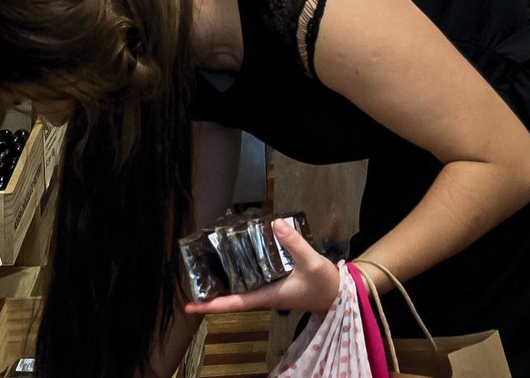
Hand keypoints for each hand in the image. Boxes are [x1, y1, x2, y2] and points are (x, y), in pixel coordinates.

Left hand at [185, 219, 339, 315]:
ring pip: (242, 288)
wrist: (340, 293)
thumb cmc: (324, 284)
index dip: (210, 305)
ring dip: (225, 282)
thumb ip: (294, 243)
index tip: (189, 305)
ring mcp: (271, 291)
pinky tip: (238, 258)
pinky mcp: (278, 284)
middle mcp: (265, 296)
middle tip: (192, 279)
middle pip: (232, 297)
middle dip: (212, 292)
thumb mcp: (311, 262)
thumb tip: (275, 223)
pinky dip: (242, 272)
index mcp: (268, 296)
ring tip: (208, 268)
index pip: (234, 304)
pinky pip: (254, 280)